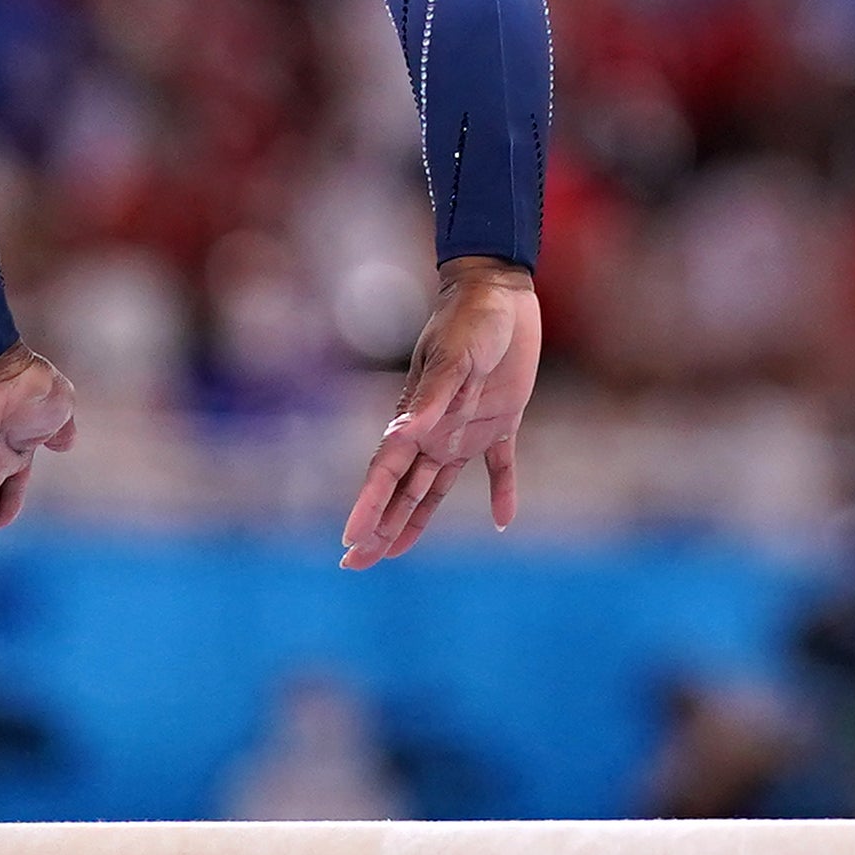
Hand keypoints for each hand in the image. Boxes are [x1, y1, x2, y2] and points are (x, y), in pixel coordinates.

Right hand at [340, 258, 541, 569]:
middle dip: (377, 527)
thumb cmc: (471, 318)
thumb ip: (432, 397)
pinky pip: (499, 467)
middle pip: (401, 490)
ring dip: (415, 520)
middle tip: (353, 564)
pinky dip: (502, 493)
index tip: (351, 543)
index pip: (386, 473)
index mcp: (418, 417)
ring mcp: (466, 427)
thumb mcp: (452, 355)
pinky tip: (503, 522)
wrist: (499, 290)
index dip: (368, 508)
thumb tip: (404, 433)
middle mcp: (435, 430)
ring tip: (395, 552)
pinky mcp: (501, 420)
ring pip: (434, 488)